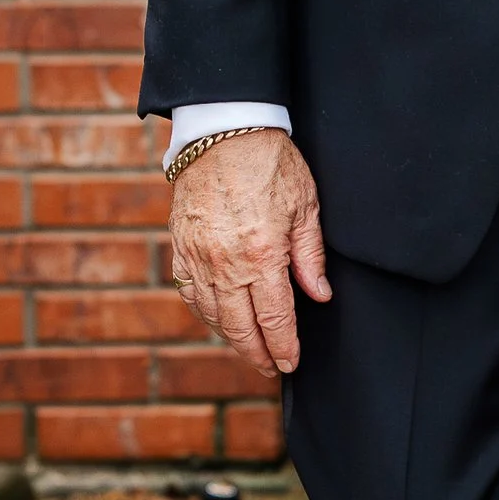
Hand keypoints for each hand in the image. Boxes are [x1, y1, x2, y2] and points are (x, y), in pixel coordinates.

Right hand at [166, 130, 330, 375]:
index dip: (283, 346)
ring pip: (212, 315)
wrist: (223, 131)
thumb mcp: (305, 206)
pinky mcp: (180, 247)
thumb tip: (319, 295)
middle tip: (270, 368)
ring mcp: (198, 257)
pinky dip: (205, 313)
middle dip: (257, 354)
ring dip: (231, 338)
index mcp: (262, 255)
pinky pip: (189, 293)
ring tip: (249, 349)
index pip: (274, 318)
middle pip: (239, 326)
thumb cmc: (270, 163)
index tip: (290, 363)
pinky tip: (219, 320)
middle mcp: (225, 263)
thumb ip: (310, 256)